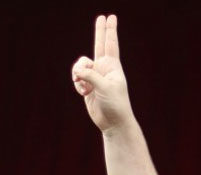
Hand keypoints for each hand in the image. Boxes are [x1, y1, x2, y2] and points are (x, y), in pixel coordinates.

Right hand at [71, 15, 133, 132]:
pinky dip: (77, 84)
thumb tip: (77, 71)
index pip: (111, 44)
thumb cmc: (115, 104)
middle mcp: (104, 69)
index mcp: (113, 67)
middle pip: (99, 45)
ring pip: (80, 64)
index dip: (110, 30)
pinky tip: (84, 93)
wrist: (113, 122)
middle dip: (100, 31)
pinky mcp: (88, 85)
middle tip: (101, 16)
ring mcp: (95, 76)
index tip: (111, 17)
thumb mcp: (104, 87)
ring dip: (77, 73)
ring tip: (84, 85)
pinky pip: (76, 77)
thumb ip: (90, 75)